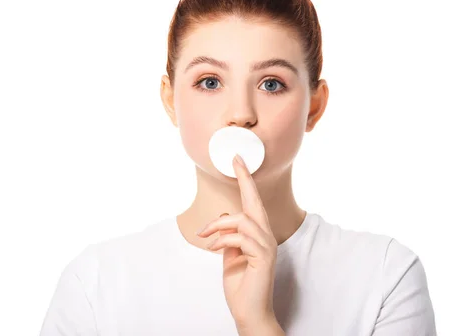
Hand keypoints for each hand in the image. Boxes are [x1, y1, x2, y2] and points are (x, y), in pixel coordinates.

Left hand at [196, 154, 278, 329]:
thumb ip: (228, 237)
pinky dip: (223, 240)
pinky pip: (240, 238)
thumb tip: (221, 220)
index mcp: (258, 234)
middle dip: (245, 179)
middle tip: (236, 160)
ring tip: (205, 236)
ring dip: (218, 226)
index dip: (246, 182)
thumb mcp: (229, 256)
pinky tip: (214, 248)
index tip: (238, 162)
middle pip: (255, 201)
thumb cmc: (240, 286)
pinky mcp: (264, 256)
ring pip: (242, 220)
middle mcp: (266, 236)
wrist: (248, 312)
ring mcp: (267, 246)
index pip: (252, 203)